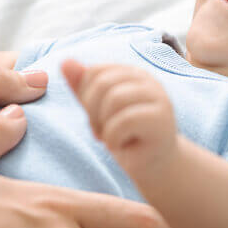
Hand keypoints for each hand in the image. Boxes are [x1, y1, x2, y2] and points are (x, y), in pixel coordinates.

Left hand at [62, 59, 178, 176]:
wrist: (152, 166)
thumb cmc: (125, 137)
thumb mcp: (97, 110)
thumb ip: (82, 87)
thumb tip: (65, 62)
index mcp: (131, 74)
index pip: (95, 72)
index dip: (85, 97)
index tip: (94, 118)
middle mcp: (147, 80)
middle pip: (102, 83)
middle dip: (92, 112)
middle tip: (100, 132)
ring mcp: (158, 97)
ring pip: (114, 99)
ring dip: (103, 126)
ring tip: (111, 139)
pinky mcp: (161, 118)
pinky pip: (124, 120)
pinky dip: (113, 138)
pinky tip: (121, 146)